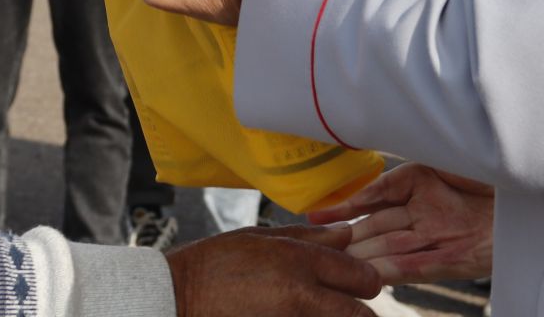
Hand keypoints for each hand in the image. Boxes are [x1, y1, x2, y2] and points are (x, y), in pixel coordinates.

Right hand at [168, 223, 380, 315]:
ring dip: (334, 316)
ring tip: (312, 307)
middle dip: (358, 311)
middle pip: (361, 314)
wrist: (178, 298)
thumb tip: (348, 235)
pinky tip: (289, 313)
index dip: (364, 280)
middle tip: (344, 305)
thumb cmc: (215, 264)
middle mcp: (301, 294)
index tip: (357, 282)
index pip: (363, 277)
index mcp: (298, 261)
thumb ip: (309, 239)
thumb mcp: (260, 238)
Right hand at [309, 163, 494, 284]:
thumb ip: (407, 170)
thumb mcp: (443, 156)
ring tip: (333, 265)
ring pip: (392, 250)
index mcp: (420, 187)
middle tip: (315, 248)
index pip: (373, 200)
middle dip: (348, 239)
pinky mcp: (457, 259)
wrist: (538, 189)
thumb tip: (369, 177)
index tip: (315, 217)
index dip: (344, 209)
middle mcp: (425, 214)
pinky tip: (373, 274)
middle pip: (377, 229)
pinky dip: (396, 270)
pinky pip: (419, 265)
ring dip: (364, 259)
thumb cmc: (495, 164)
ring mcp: (439, 237)